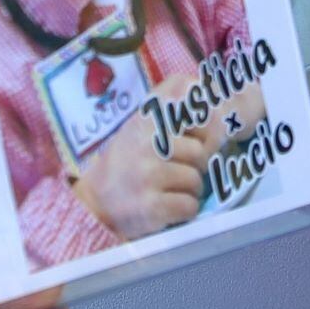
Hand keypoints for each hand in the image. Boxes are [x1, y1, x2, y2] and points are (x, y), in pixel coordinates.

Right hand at [75, 74, 210, 239]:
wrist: (94, 203)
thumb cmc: (126, 162)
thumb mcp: (141, 126)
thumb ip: (172, 108)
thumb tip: (214, 97)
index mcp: (146, 119)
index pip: (193, 104)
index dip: (205, 127)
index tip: (195, 138)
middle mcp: (146, 142)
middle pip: (200, 151)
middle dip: (195, 166)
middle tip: (174, 171)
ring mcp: (148, 174)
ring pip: (196, 180)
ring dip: (188, 190)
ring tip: (167, 189)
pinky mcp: (151, 206)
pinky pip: (189, 206)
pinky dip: (183, 211)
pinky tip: (166, 206)